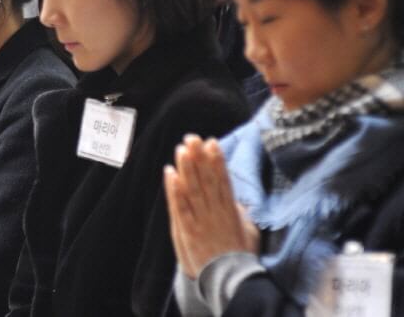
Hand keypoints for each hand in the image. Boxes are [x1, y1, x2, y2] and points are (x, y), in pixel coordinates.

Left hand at [164, 134, 258, 277]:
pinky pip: (181, 207)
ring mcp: (202, 221)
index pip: (223, 180)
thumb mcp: (248, 230)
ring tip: (181, 149)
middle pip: (207, 180)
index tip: (212, 142)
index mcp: (230, 210)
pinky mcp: (189, 231)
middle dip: (199, 158)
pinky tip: (170, 174)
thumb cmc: (240, 256)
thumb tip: (236, 196)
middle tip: (192, 138)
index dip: (217, 161)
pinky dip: (175, 190)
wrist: (231, 281)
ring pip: (194, 190)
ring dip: (187, 168)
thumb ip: (240, 211)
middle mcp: (216, 212)